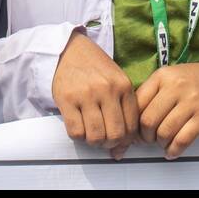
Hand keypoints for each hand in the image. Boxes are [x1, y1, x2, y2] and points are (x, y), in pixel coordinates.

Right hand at [51, 30, 137, 157]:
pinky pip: (75, 132)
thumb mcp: (116, 81)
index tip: (119, 141)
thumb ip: (123, 109)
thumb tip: (121, 149)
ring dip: (94, 142)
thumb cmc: (95, 68)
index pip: (132, 126)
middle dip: (110, 144)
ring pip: (95, 136)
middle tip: (104, 140)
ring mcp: (86, 94)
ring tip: (91, 134)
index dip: (126, 140)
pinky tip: (79, 127)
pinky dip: (78, 136)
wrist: (69, 49)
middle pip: (115, 134)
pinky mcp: (67, 99)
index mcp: (123, 85)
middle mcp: (107, 90)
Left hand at [136, 62, 198, 159]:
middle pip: (148, 120)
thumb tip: (134, 116)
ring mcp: (191, 101)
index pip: (137, 103)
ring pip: (164, 132)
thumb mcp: (173, 76)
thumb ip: (154, 92)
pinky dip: (174, 150)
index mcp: (163, 75)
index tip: (134, 130)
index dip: (133, 122)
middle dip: (145, 137)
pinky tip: (173, 151)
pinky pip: (183, 139)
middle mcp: (175, 86)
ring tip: (162, 143)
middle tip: (147, 140)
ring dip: (160, 144)